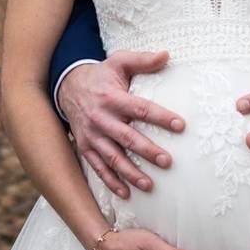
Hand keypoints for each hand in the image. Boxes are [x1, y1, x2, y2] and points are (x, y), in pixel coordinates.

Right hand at [58, 51, 185, 197]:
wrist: (67, 87)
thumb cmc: (102, 76)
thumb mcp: (119, 61)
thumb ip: (143, 60)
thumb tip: (167, 55)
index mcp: (113, 97)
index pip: (141, 109)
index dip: (161, 117)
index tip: (181, 126)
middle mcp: (101, 118)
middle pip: (127, 137)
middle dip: (147, 151)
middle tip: (167, 161)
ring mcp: (92, 135)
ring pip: (112, 157)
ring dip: (130, 173)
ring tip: (149, 185)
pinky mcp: (85, 147)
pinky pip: (98, 168)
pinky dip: (110, 182)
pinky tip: (126, 193)